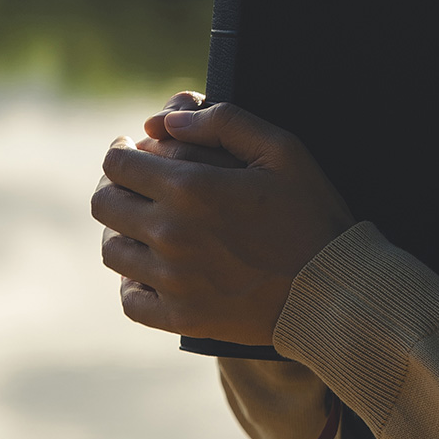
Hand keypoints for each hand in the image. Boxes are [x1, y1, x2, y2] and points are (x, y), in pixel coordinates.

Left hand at [92, 101, 355, 345]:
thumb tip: (166, 121)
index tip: (133, 149)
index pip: (117, 164)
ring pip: (112, 251)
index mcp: (191, 189)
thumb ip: (223, 122)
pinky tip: (152, 270)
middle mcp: (171, 235)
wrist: (333, 289)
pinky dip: (133, 282)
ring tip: (145, 224)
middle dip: (116, 185)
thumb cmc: (311, 213)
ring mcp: (172, 281)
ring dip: (122, 231)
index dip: (121, 150)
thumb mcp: (282, 150)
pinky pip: (130, 300)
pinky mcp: (181, 317)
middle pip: (105, 205)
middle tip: (137, 184)